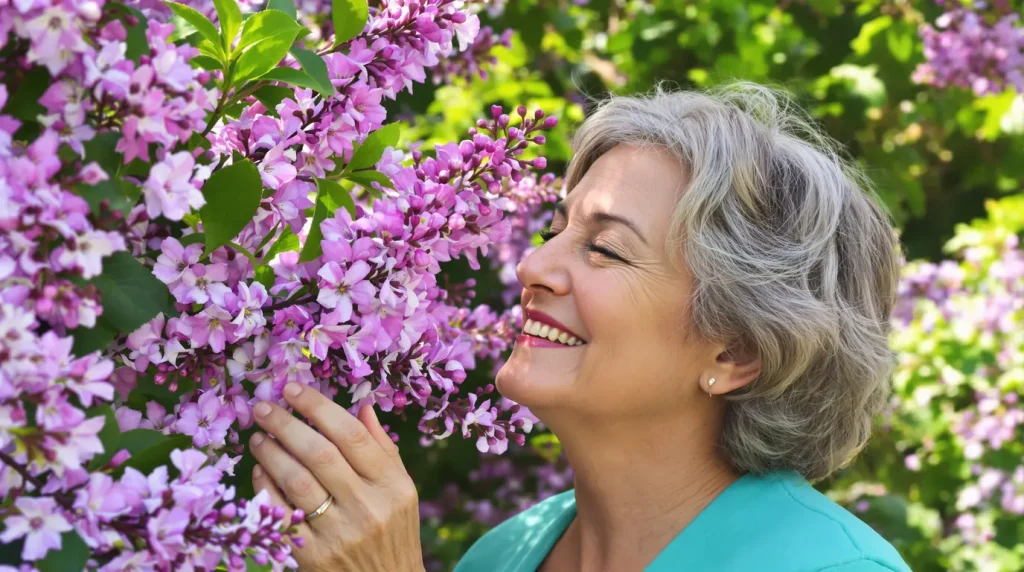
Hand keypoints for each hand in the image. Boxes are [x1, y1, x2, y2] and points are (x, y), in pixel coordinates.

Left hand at [249, 382, 423, 571]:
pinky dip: (265, 488)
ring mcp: (339, 534)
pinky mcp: (312, 557)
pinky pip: (280, 514)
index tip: (293, 389)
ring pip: (296, 481)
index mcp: (393, 485)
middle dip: (286, 424)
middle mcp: (368, 507)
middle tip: (264, 406)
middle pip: (320, 454)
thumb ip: (382, 449)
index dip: (319, 407)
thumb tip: (363, 406)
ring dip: (270, 452)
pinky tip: (260, 470)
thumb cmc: (394, 532)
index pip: (352, 436)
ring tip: (257, 436)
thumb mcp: (402, 490)